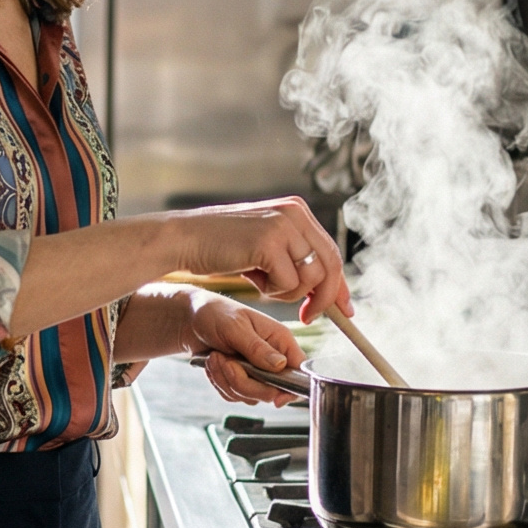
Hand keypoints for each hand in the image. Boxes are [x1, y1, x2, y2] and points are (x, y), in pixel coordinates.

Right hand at [169, 198, 349, 321]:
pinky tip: (251, 278)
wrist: (182, 239)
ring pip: (310, 277)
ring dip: (288, 292)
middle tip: (308, 317)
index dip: (340, 284)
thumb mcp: (264, 246)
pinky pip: (288, 282)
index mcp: (296, 210)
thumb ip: (293, 258)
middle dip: (324, 298)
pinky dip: (272, 290)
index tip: (345, 309)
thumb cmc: (219, 246)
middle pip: (330, 265)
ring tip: (262, 283)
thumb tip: (325, 290)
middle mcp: (295, 213)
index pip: (331, 251)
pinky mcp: (269, 242)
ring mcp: (283, 225)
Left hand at [186, 294, 306, 405]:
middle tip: (227, 363)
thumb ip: (257, 348)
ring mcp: (256, 372)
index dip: (291, 388)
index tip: (277, 398)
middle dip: (244, 382)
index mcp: (280, 340)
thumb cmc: (215, 313)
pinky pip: (233, 395)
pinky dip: (219, 382)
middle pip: (271, 391)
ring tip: (215, 357)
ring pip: (249, 396)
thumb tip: (281, 365)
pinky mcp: (239, 380)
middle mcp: (271, 358)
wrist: (190, 320)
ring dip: (226, 380)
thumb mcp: (235, 327)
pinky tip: (213, 363)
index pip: (299, 371)